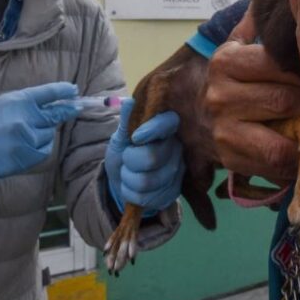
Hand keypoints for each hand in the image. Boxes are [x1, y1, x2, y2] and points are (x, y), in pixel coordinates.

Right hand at [0, 82, 80, 186]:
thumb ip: (23, 105)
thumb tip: (50, 107)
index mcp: (16, 100)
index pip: (48, 93)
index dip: (64, 91)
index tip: (74, 90)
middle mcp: (24, 118)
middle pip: (55, 115)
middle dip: (66, 111)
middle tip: (77, 107)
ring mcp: (25, 139)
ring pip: (48, 136)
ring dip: (42, 136)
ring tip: (19, 138)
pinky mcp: (23, 158)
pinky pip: (42, 152)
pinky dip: (37, 151)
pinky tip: (21, 150)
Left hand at [105, 98, 184, 212]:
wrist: (123, 180)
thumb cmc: (125, 152)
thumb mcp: (121, 137)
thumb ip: (126, 122)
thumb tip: (129, 101)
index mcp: (167, 128)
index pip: (168, 123)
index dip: (152, 129)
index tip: (135, 138)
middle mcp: (178, 148)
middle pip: (151, 157)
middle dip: (130, 161)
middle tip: (127, 159)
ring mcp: (178, 172)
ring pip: (146, 180)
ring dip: (128, 179)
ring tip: (129, 173)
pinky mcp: (173, 192)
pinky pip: (146, 197)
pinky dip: (131, 193)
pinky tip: (135, 188)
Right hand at [203, 11, 299, 181]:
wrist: (196, 117)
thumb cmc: (234, 79)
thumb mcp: (239, 46)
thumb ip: (259, 23)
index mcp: (226, 60)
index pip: (277, 63)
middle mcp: (218, 94)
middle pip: (284, 101)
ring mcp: (222, 129)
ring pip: (281, 140)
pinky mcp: (229, 158)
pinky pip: (274, 165)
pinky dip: (298, 162)